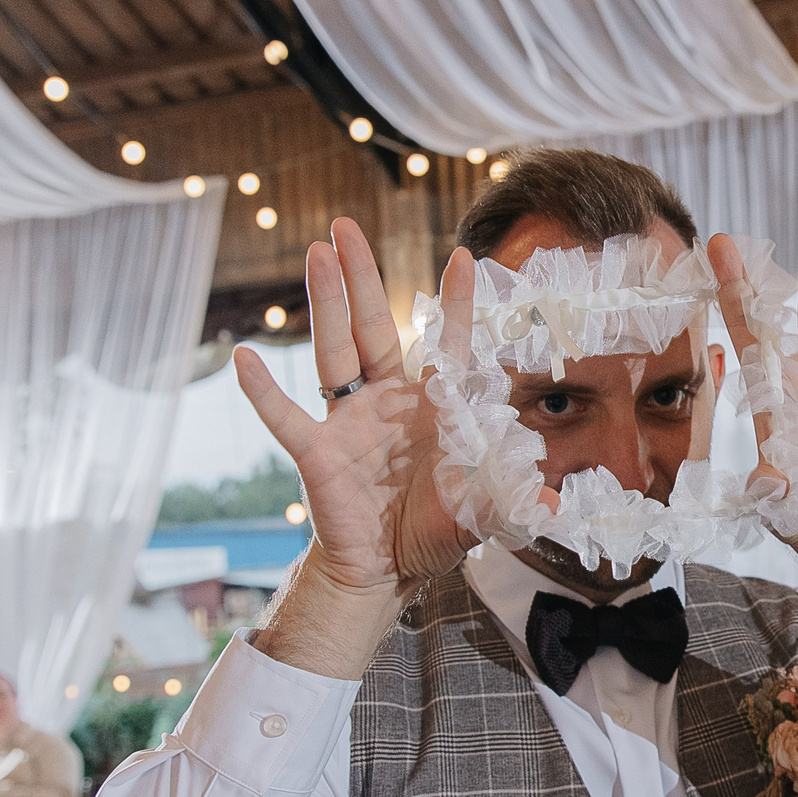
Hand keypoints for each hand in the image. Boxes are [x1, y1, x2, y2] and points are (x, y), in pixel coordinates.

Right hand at [236, 219, 541, 594]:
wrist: (387, 570)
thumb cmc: (434, 530)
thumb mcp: (481, 513)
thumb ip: (512, 501)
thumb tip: (553, 506)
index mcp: (435, 407)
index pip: (446, 346)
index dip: (455, 306)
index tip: (463, 259)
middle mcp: (390, 402)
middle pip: (375, 327)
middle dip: (362, 277)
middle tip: (345, 225)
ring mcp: (350, 422)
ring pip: (335, 351)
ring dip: (326, 303)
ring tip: (315, 253)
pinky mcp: (318, 452)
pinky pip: (286, 417)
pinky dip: (265, 392)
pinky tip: (244, 358)